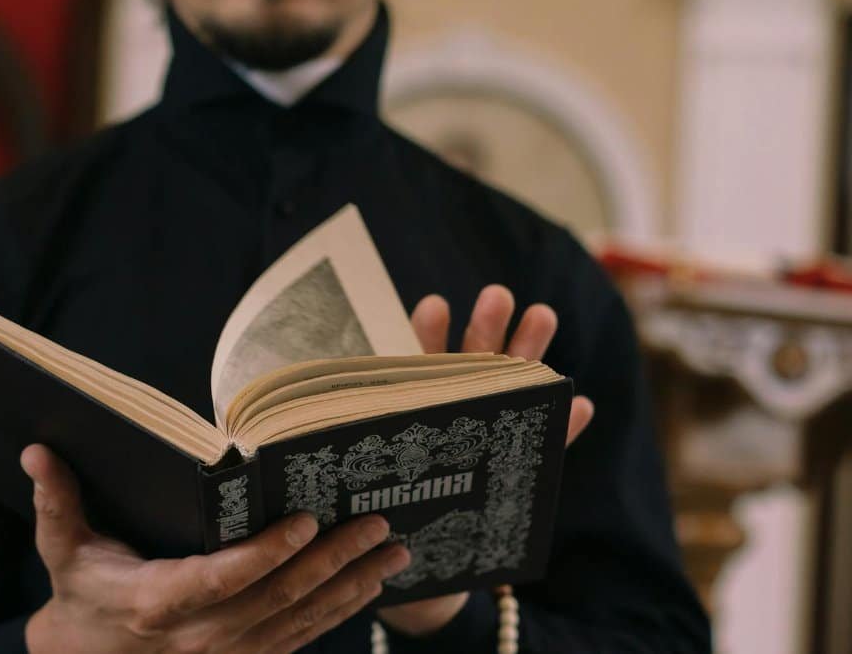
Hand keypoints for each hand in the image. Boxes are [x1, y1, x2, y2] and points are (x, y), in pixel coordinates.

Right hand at [19, 444, 412, 652]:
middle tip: (376, 526)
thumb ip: (56, 501)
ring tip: (393, 551)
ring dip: (350, 586)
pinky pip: (300, 639)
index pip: (222, 579)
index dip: (266, 555)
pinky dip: (339, 612)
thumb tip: (36, 451)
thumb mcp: (62, 549)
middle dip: (332, 561)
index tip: (304, 522)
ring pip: (300, 622)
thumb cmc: (81, 593)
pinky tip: (370, 584)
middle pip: (278, 599)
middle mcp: (201, 637)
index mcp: (159, 603)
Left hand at [376, 286, 595, 636]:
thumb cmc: (376, 525)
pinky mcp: (519, 473)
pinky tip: (579, 404)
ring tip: (540, 316)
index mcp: (409, 411)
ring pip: (513, 391)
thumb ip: (341, 450)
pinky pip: (547, 446)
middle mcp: (452, 416)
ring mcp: (491, 439)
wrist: (409, 581)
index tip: (433, 306)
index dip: (425, 335)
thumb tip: (297, 422)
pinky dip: (564, 427)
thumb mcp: (357, 484)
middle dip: (484, 327)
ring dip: (529, 354)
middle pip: (470, 364)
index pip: (416, 366)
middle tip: (497, 295)